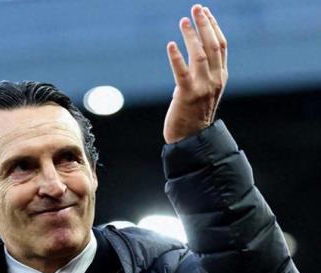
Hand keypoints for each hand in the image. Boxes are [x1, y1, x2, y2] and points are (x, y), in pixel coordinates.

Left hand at [163, 5, 227, 143]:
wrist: (191, 139)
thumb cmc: (194, 114)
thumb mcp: (205, 91)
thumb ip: (203, 74)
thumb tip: (191, 54)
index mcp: (221, 77)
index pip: (221, 46)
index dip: (214, 27)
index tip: (205, 12)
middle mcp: (215, 80)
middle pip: (213, 45)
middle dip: (205, 24)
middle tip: (195, 8)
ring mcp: (202, 88)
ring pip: (200, 55)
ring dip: (192, 36)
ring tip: (183, 21)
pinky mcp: (187, 95)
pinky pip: (182, 73)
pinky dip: (177, 57)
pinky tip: (171, 45)